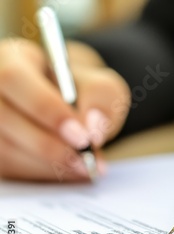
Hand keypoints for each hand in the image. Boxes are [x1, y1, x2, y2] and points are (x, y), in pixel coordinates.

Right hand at [0, 39, 129, 180]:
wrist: (69, 108)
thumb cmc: (82, 92)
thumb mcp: (102, 87)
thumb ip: (102, 99)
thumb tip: (93, 129)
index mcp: (13, 57)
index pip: (14, 78)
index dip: (46, 109)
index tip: (83, 137)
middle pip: (3, 116)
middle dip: (48, 145)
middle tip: (85, 160)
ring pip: (5, 148)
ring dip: (48, 164)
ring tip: (85, 167)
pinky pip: (10, 168)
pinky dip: (43, 174)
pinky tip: (69, 171)